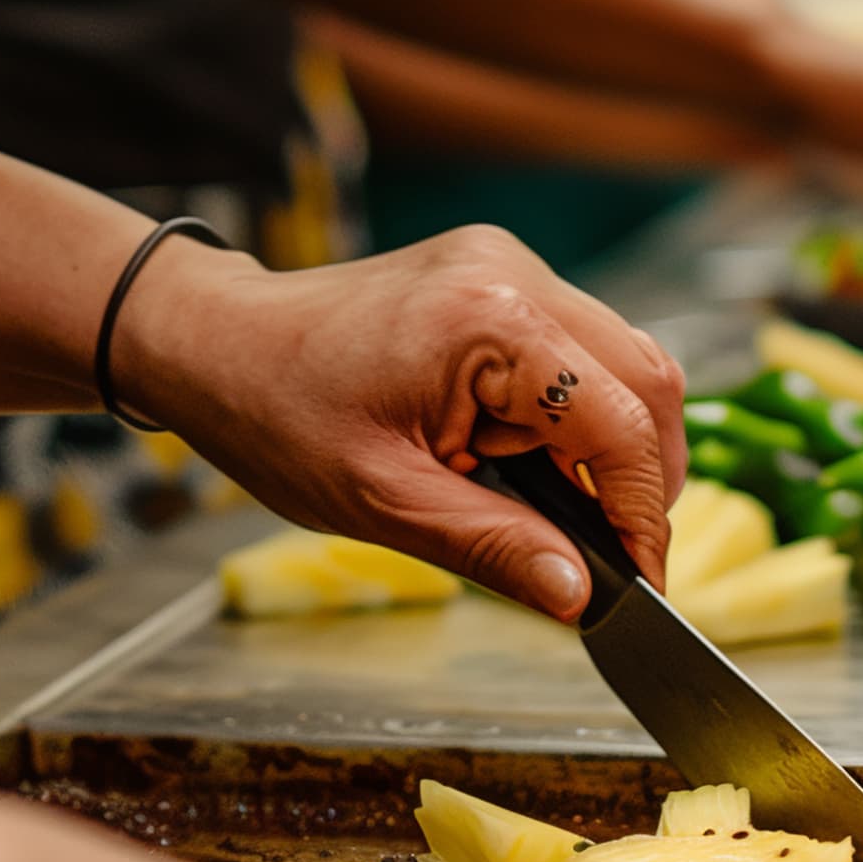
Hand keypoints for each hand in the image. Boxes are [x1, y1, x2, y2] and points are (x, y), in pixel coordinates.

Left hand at [114, 228, 687, 617]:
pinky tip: (522, 457)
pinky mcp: (497, 273)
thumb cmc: (275, 413)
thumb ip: (493, 547)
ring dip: (608, 442)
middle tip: (608, 555)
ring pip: (624, 359)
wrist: (215, 341)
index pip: (623, 422)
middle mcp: (513, 274)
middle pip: (648, 380)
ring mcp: (508, 264)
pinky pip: (579, 344)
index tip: (639, 584)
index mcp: (489, 322)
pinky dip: (574, 410)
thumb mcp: (382, 502)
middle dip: (641, 478)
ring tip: (547, 505)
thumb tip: (582, 597)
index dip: (642, 514)